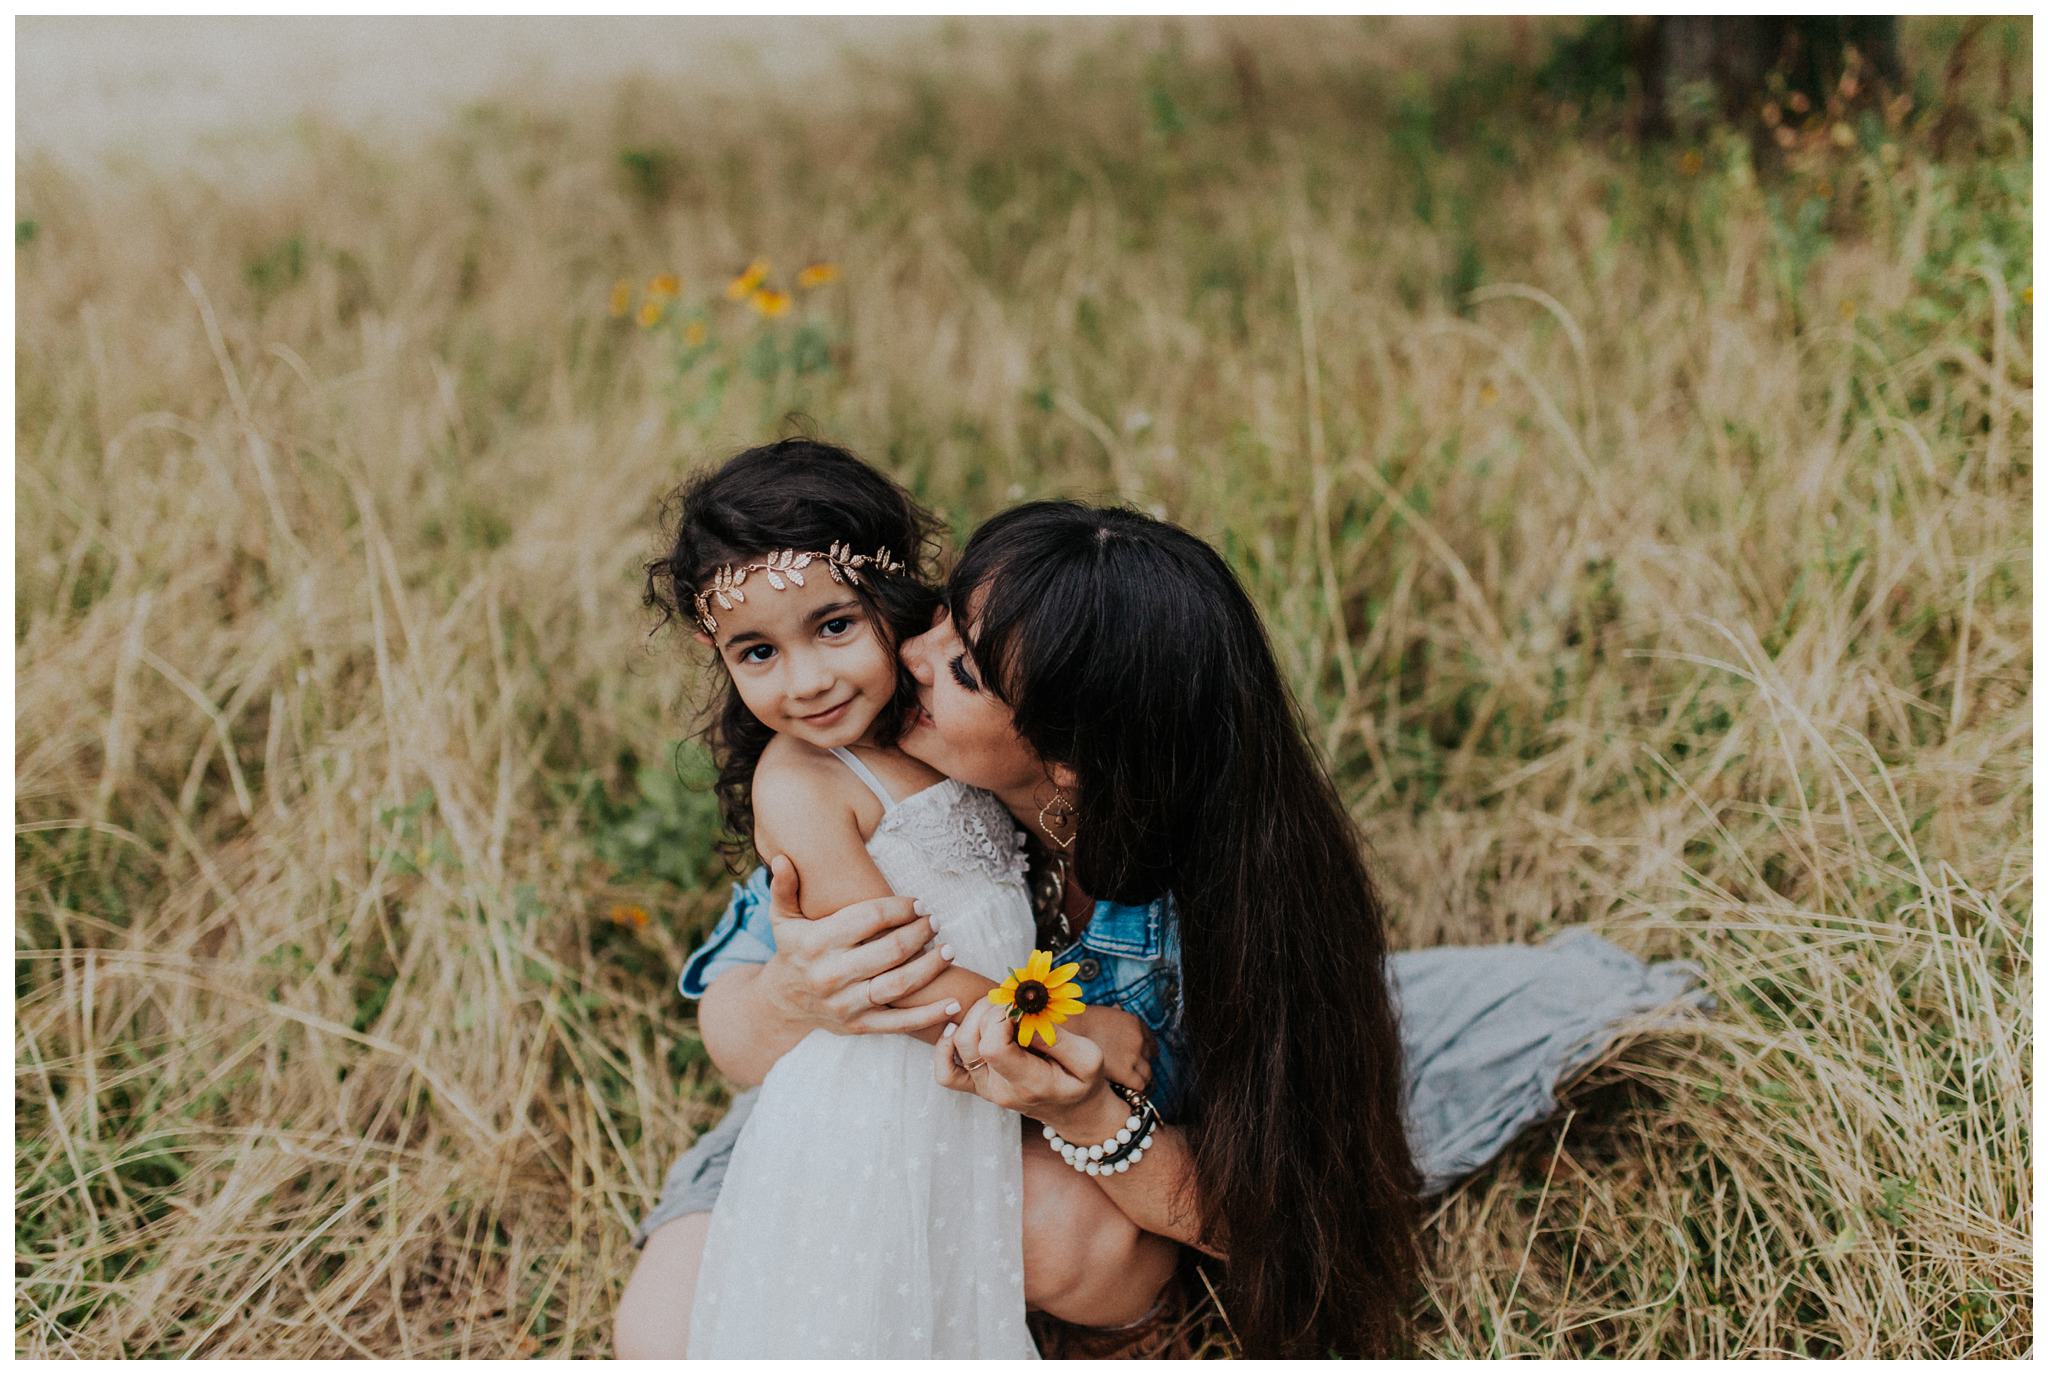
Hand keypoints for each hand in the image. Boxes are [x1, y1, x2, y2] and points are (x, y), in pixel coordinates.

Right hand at [759, 855, 958, 1035]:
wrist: (783, 1003)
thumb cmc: (793, 951)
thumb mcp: (783, 918)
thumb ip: (784, 888)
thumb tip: (782, 859)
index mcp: (817, 943)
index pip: (869, 918)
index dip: (899, 908)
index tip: (918, 903)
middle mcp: (832, 974)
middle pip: (890, 951)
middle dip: (920, 933)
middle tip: (936, 922)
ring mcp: (847, 1004)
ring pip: (899, 986)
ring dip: (930, 967)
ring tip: (949, 950)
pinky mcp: (860, 1026)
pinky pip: (900, 1023)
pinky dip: (930, 1016)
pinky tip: (953, 1004)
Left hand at [933, 1000, 1128, 1145]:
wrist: (1075, 1112)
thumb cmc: (1084, 1082)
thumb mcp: (1089, 1058)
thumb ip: (1057, 1038)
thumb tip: (1024, 1014)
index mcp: (1029, 1084)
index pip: (993, 1048)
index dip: (1001, 1017)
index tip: (1022, 1006)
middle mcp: (1000, 1090)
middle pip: (973, 1040)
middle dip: (991, 1009)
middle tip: (1015, 1000)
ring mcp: (986, 1089)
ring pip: (958, 1045)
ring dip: (974, 1016)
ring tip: (1001, 1008)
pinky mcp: (978, 1086)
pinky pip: (946, 1072)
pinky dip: (945, 1047)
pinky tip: (956, 1027)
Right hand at [1068, 1005, 1153, 1093]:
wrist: (1069, 1033)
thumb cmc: (1081, 1022)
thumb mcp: (1103, 1011)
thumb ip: (1116, 1014)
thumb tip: (1117, 1008)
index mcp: (1135, 1023)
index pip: (1150, 1040)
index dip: (1144, 1050)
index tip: (1139, 1057)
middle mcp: (1138, 1039)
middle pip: (1150, 1056)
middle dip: (1142, 1063)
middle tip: (1132, 1070)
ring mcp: (1133, 1056)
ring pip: (1148, 1073)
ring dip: (1140, 1077)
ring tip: (1129, 1082)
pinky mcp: (1125, 1072)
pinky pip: (1140, 1084)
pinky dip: (1135, 1088)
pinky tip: (1126, 1088)